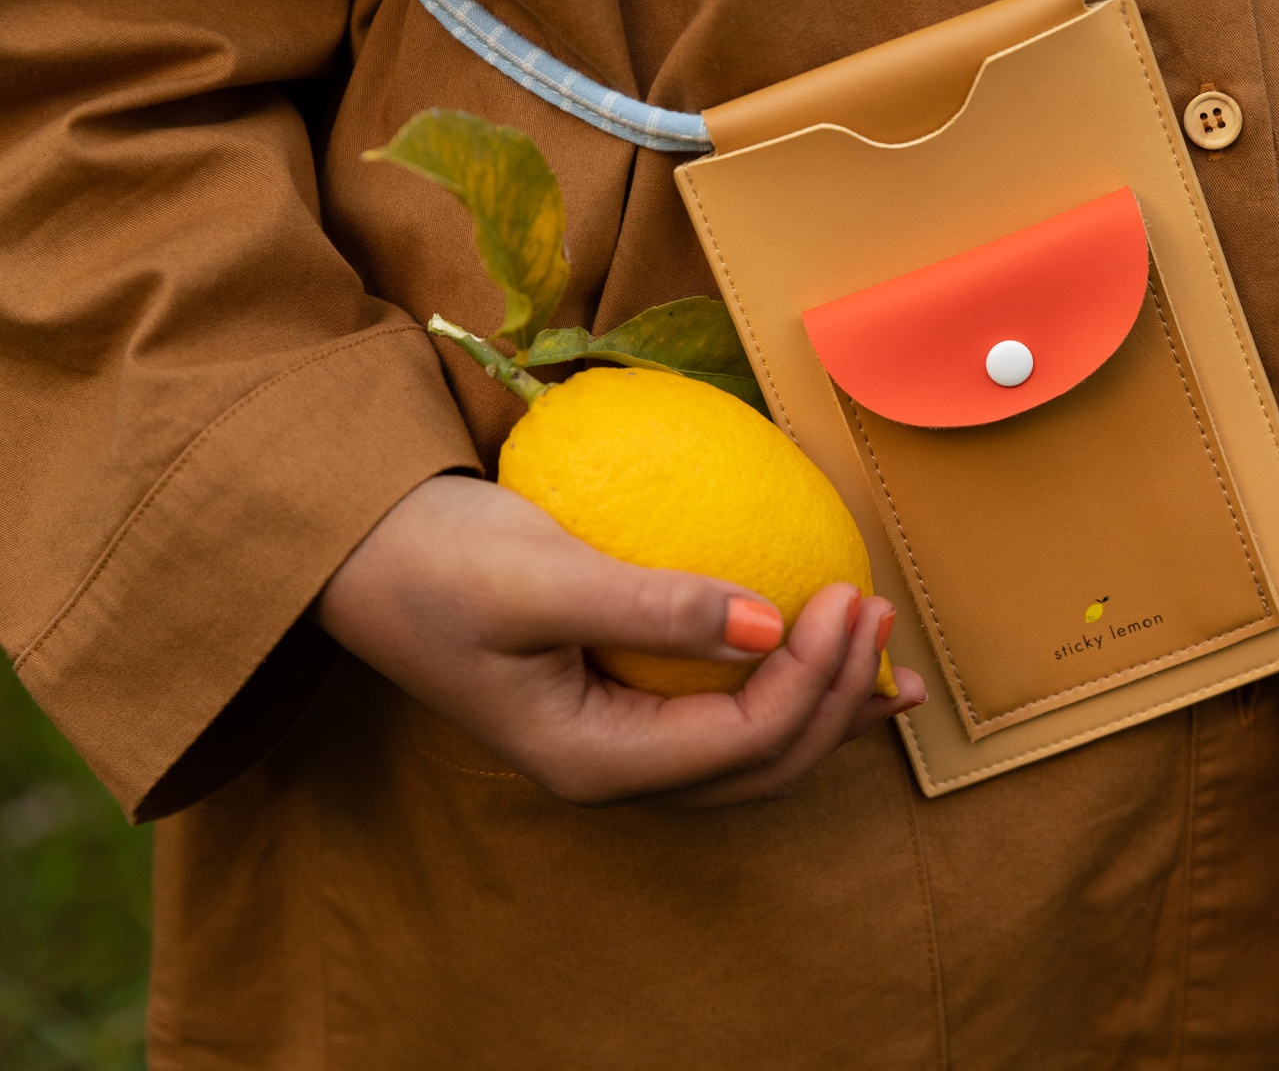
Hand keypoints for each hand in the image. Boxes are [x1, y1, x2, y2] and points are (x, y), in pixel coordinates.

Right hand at [313, 474, 926, 805]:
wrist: (356, 549)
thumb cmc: (433, 558)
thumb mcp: (539, 577)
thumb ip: (654, 607)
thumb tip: (769, 623)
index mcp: (592, 758)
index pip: (739, 742)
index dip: (813, 680)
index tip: (847, 595)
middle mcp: (613, 767)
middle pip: (761, 765)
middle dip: (838, 701)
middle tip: (881, 612)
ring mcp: (618, 739)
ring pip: (751, 749)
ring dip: (825, 702)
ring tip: (884, 650)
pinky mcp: (620, 697)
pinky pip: (724, 709)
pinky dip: (787, 683)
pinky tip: (819, 641)